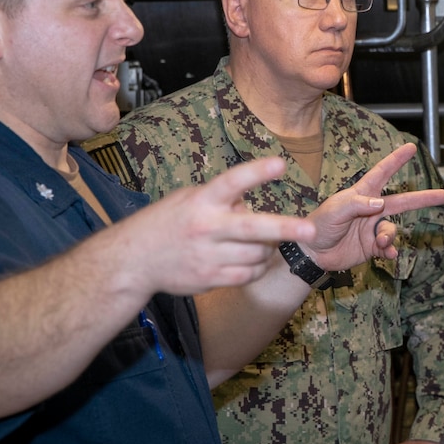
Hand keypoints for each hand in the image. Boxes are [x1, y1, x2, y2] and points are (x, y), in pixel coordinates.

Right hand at [118, 156, 315, 295]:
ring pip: (256, 255)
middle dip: (284, 228)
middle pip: (251, 228)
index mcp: (201, 201)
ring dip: (267, 249)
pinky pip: (247, 276)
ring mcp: (207, 256)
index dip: (256, 173)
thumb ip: (222, 199)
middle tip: (311, 230)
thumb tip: (252, 204)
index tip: (281, 164)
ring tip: (261, 243)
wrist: (132, 261)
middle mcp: (206, 228)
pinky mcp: (209, 279)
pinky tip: (250, 261)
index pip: (232, 182)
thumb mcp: (189, 199)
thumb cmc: (167, 223)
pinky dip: (256, 268)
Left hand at [301, 143, 443, 271]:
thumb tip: (380, 203)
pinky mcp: (372, 247)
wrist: (312, 253)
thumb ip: (357, 204)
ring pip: (393, 229)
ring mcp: (372, 228)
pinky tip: (390, 255)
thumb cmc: (318, 225)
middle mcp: (371, 210)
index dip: (396, 160)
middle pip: (402, 201)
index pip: (382, 173)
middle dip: (423, 199)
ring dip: (390, 236)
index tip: (410, 148)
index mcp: (362, 195)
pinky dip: (391, 251)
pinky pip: (389, 248)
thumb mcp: (335, 210)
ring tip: (381, 242)